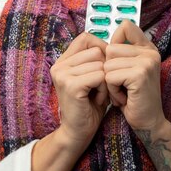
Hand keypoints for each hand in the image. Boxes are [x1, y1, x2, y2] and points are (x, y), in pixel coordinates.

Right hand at [50, 32, 108, 147]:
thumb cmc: (89, 104)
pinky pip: (100, 76)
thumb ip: (94, 59)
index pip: (86, 38)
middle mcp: (59, 65)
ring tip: (97, 94)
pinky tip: (97, 100)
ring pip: (100, 64)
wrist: (79, 132)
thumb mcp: (91, 77)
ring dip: (105, 81)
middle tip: (99, 87)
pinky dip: (104, 89)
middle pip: (95, 50)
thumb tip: (111, 43)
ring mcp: (63, 74)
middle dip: (105, 68)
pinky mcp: (71, 85)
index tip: (104, 67)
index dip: (101, 48)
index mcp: (63, 61)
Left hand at [104, 20, 165, 131]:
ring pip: (108, 64)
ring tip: (123, 92)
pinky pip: (110, 77)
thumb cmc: (134, 97)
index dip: (114, 42)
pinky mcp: (139, 74)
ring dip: (110, 83)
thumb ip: (122, 53)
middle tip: (122, 85)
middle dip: (109, 70)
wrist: (148, 122)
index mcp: (148, 48)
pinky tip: (124, 98)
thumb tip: (101, 41)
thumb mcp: (129, 70)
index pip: (125, 26)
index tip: (117, 61)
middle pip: (110, 49)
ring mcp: (146, 62)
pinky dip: (112, 91)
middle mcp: (150, 52)